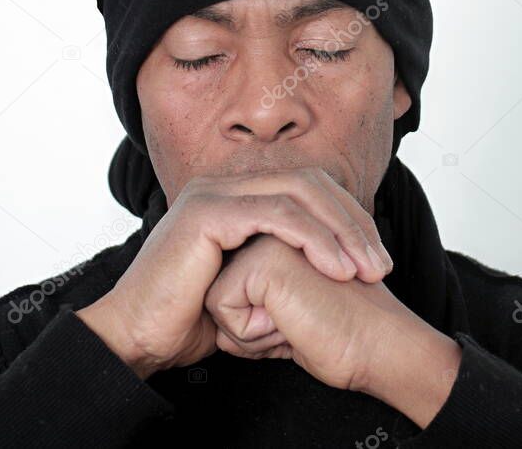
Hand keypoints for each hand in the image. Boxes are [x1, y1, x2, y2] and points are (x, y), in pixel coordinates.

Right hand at [76, 167, 392, 378]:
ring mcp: (212, 193)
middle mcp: (223, 185)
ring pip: (299, 193)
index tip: (376, 258)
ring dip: (341, 231)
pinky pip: (275, 215)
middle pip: (309, 183)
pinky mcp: (207, 213)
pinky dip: (314, 239)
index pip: (308, 187)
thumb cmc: (190, 318)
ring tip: (366, 270)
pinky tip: (336, 267)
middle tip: (381, 265)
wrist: (140, 338)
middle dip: (353, 222)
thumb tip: (331, 261)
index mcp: (235, 195)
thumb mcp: (250, 284)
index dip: (349, 217)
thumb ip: (281, 261)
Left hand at [204, 234, 462, 427]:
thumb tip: (214, 308)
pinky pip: (222, 307)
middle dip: (247, 327)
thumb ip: (252, 300)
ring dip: (251, 332)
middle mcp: (270, 229)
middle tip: (301, 325)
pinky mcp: (263, 257)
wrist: (377, 351)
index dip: (251, 324)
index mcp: (276, 237)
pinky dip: (251, 334)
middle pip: (216, 293)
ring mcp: (268, 237)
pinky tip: (292, 325)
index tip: (299, 324)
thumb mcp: (281, 318)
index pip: (225, 290)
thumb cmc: (336, 340)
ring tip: (299, 324)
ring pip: (214, 299)